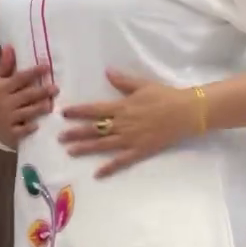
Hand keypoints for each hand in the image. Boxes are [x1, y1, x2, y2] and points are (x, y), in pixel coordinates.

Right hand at [0, 46, 57, 148]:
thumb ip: (4, 66)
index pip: (20, 78)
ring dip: (39, 108)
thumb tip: (10, 47)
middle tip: (56, 88)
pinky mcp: (9, 133)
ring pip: (27, 112)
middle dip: (42, 92)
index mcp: (1, 88)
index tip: (47, 67)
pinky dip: (29, 128)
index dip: (34, 72)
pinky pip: (21, 131)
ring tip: (51, 105)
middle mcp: (4, 102)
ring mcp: (7, 119)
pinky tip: (38, 125)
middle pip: (26, 95)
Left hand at [59, 71, 201, 176]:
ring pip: (103, 145)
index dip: (78, 111)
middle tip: (59, 137)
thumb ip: (123, 81)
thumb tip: (107, 72)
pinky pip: (121, 161)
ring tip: (70, 151)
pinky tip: (97, 173)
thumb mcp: (142, 85)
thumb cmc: (165, 95)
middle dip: (75, 132)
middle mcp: (123, 124)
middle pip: (94, 129)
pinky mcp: (140, 150)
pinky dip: (109, 168)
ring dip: (85, 148)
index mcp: (122, 107)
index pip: (94, 109)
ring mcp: (130, 139)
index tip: (63, 113)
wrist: (186, 112)